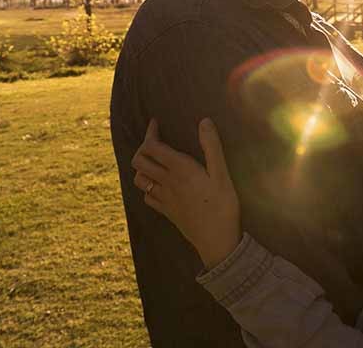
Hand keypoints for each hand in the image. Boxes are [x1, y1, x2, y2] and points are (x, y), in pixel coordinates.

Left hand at [132, 118, 241, 268]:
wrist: (217, 241)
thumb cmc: (223, 206)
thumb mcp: (222, 174)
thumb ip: (212, 147)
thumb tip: (204, 121)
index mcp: (179, 169)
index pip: (152, 146)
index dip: (150, 132)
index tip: (155, 122)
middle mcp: (167, 182)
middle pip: (139, 161)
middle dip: (143, 147)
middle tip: (155, 140)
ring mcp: (164, 199)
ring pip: (139, 179)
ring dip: (142, 167)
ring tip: (154, 161)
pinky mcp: (167, 212)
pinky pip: (147, 197)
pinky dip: (148, 187)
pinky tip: (158, 185)